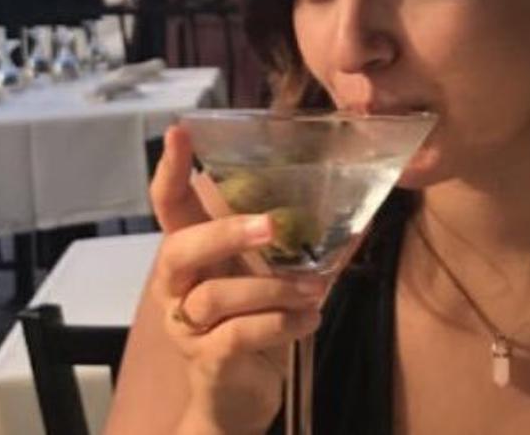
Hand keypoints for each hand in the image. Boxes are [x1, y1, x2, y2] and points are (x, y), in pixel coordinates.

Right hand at [149, 126, 326, 432]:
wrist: (239, 399)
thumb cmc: (256, 327)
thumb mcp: (277, 283)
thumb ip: (305, 252)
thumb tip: (360, 217)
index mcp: (191, 256)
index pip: (169, 206)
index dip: (170, 170)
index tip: (179, 131)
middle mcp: (178, 287)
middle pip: (179, 249)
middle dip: (226, 233)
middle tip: (272, 227)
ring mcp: (187, 326)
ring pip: (216, 295)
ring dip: (272, 288)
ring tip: (313, 291)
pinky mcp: (207, 359)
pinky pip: (239, 334)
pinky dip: (281, 324)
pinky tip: (310, 320)